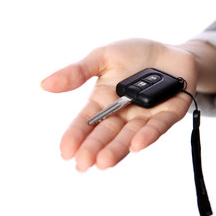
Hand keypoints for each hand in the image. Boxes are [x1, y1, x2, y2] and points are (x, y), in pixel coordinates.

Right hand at [41, 38, 197, 170]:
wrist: (171, 51)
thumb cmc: (135, 54)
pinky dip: (148, 135)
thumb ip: (78, 72)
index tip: (65, 151)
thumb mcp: (103, 57)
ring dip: (117, 149)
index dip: (76, 135)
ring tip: (103, 162)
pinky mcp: (169, 113)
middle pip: (107, 133)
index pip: (87, 120)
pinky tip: (136, 145)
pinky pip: (158, 126)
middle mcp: (123, 113)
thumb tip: (45, 84)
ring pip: (130, 135)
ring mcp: (146, 115)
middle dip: (94, 148)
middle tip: (82, 164)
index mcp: (104, 100)